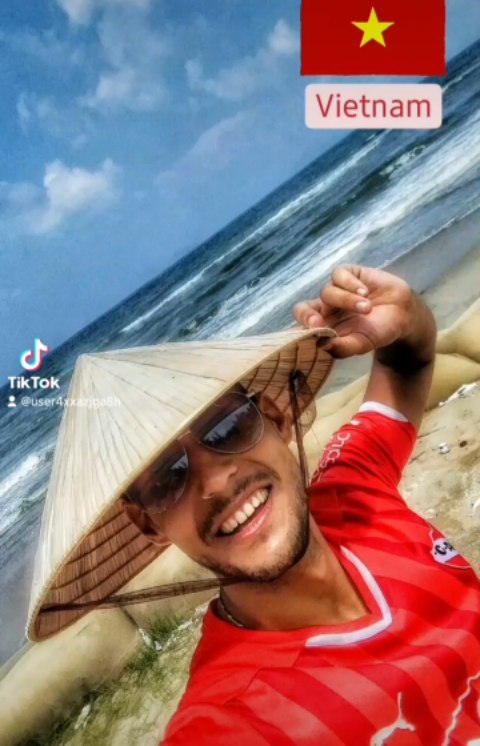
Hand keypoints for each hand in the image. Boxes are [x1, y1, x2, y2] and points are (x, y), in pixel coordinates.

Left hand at [293, 265, 414, 358]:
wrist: (404, 315)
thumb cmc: (378, 331)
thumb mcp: (362, 344)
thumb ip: (343, 347)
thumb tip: (322, 345)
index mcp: (323, 326)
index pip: (301, 326)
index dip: (302, 327)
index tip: (314, 330)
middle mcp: (324, 308)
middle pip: (303, 308)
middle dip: (307, 315)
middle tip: (319, 322)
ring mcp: (335, 290)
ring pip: (327, 292)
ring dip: (347, 301)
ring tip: (368, 309)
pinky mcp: (348, 274)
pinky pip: (339, 275)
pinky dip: (351, 284)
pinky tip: (366, 292)